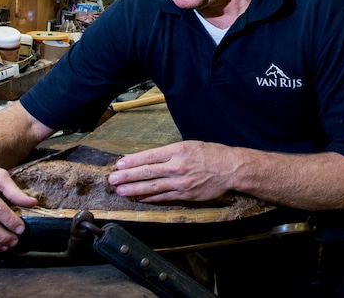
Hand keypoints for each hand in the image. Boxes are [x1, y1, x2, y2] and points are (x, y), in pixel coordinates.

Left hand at [108, 140, 233, 202]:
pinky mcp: (185, 194)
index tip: (119, 165)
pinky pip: (164, 197)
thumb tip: (150, 159)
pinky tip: (140, 198)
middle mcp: (177, 166)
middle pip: (147, 172)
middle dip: (127, 177)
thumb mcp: (190, 145)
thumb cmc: (212, 154)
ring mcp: (180, 182)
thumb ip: (170, 152)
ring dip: (134, 189)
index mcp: (177, 151)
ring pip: (152, 187)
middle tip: (112, 180)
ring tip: (121, 191)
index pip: (149, 157)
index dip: (132, 162)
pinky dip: (150, 198)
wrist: (230, 168)